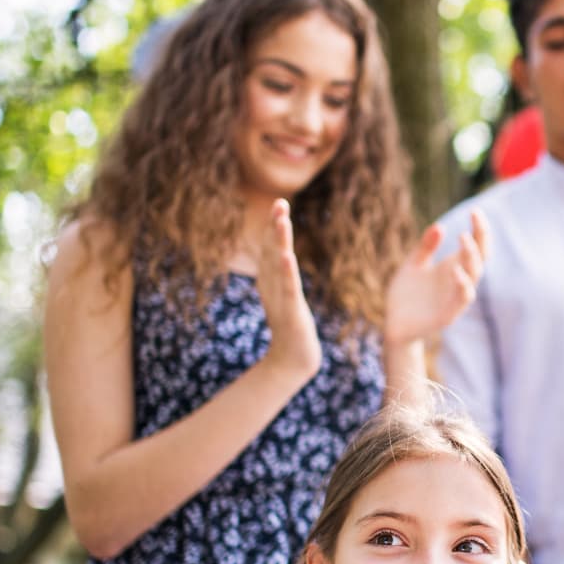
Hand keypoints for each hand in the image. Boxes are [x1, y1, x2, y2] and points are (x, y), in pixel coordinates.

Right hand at [257, 199, 321, 382]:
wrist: (292, 361)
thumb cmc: (290, 327)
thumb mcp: (285, 296)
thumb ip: (281, 276)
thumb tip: (280, 255)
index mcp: (272, 280)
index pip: (271, 249)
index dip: (273, 226)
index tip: (280, 203)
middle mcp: (273, 286)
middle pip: (272, 251)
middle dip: (275, 227)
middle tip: (280, 202)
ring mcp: (280, 298)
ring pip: (279, 265)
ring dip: (279, 242)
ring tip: (282, 221)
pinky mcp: (291, 312)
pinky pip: (289, 289)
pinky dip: (287, 272)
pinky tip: (286, 256)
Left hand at [384, 209, 488, 345]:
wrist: (394, 324)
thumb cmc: (406, 295)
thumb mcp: (413, 265)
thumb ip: (425, 248)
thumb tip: (439, 226)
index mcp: (453, 267)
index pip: (475, 246)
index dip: (479, 229)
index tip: (476, 210)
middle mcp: (459, 281)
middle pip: (480, 257)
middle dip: (480, 238)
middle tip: (475, 219)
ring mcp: (455, 298)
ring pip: (473, 277)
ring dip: (472, 258)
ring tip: (464, 238)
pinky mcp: (448, 314)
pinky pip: (461, 299)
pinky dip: (462, 285)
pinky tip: (455, 271)